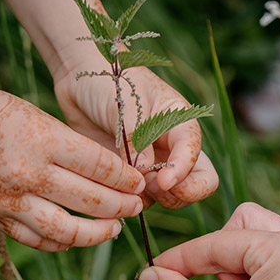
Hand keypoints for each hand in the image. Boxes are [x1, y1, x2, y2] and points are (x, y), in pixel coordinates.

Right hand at [0, 77, 144, 250]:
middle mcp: (28, 173)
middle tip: (136, 206)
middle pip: (91, 200)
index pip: (101, 167)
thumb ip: (79, 151)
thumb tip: (121, 177)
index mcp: (45, 141)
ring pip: (66, 230)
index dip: (127, 179)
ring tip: (114, 229)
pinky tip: (77, 238)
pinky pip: (36, 240)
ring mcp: (9, 199)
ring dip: (97, 233)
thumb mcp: (46, 120)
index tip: (140, 184)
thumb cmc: (3, 115)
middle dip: (122, 207)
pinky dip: (61, 242)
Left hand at [54, 61, 217, 209]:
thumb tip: (144, 175)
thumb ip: (137, 141)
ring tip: (126, 181)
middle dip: (180, 193)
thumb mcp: (126, 106)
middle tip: (153, 187)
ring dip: (152, 197)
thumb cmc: (112, 82)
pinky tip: (112, 185)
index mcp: (181, 125)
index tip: (164, 182)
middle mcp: (173, 149)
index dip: (183, 172)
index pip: (195, 155)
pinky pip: (140, 199)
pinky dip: (130, 199)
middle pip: (197, 183)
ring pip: (169, 197)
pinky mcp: (132, 175)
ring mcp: (154, 165)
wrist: (81, 80)